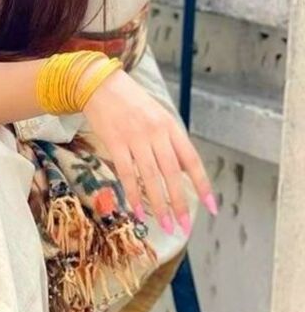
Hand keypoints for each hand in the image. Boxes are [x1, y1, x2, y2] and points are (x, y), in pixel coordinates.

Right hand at [82, 66, 216, 232]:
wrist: (100, 84)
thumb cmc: (131, 103)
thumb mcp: (158, 117)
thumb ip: (170, 142)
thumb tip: (183, 172)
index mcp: (171, 127)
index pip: (192, 161)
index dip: (203, 185)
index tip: (211, 208)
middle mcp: (156, 133)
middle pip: (172, 174)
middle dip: (180, 203)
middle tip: (184, 227)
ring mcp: (135, 138)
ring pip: (150, 177)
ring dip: (159, 205)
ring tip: (165, 225)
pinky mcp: (115, 142)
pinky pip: (126, 174)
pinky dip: (133, 195)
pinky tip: (138, 212)